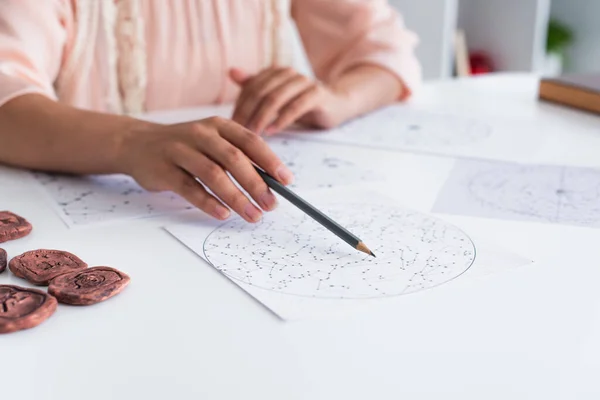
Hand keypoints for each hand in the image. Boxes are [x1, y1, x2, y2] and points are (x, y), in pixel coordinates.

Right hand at [116, 117, 294, 222]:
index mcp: (218, 125)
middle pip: (234, 159)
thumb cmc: (185, 146)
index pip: (251, 141)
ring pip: (213, 174)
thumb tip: (270, 183)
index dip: (271, 161)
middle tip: (271, 205)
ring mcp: (180, 151)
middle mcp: (201, 134)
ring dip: (236, 198)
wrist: (137, 143)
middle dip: (256, 184)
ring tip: (252, 215)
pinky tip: (223, 214)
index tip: (286, 181)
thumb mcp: (212, 142)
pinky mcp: (164, 170)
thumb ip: (237, 157)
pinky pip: (190, 188)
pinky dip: (208, 202)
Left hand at [230, 67, 349, 134]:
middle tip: (238, 132)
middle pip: (261, 92)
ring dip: (261, 117)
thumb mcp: (276, 96)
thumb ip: (254, 85)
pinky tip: (272, 131)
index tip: (230, 126)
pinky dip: (281, 120)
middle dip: (247, 113)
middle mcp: (288, 73)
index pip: (250, 87)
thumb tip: (231, 72)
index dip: (239, 106)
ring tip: (253, 134)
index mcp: (276, 71)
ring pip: (276, 98)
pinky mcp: (317, 94)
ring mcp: (303, 82)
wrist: (336, 104)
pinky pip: (295, 107)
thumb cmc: (302, 102)